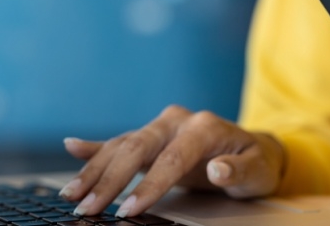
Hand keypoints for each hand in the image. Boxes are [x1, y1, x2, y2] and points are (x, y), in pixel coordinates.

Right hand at [58, 105, 284, 216]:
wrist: (251, 147)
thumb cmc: (254, 161)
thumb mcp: (257, 169)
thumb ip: (238, 170)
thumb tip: (218, 170)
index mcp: (203, 127)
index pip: (171, 158)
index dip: (149, 185)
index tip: (129, 209)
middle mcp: (177, 121)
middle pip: (137, 147)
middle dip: (110, 179)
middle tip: (88, 208)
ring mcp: (161, 127)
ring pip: (122, 145)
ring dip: (95, 170)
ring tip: (72, 194)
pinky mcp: (151, 138)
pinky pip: (119, 141)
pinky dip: (95, 147)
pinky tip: (72, 148)